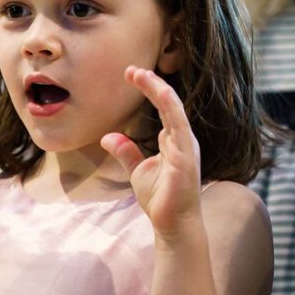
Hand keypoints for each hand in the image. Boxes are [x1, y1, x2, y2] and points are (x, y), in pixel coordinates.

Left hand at [101, 67, 201, 238]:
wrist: (173, 224)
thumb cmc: (160, 199)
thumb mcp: (137, 170)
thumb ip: (126, 151)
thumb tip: (108, 136)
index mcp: (174, 140)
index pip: (163, 107)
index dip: (149, 89)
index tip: (130, 74)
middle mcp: (183, 139)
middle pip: (169, 102)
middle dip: (151, 83)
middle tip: (131, 69)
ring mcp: (187, 146)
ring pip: (174, 108)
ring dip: (157, 89)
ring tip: (139, 74)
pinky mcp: (186, 155)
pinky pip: (179, 124)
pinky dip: (169, 106)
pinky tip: (158, 92)